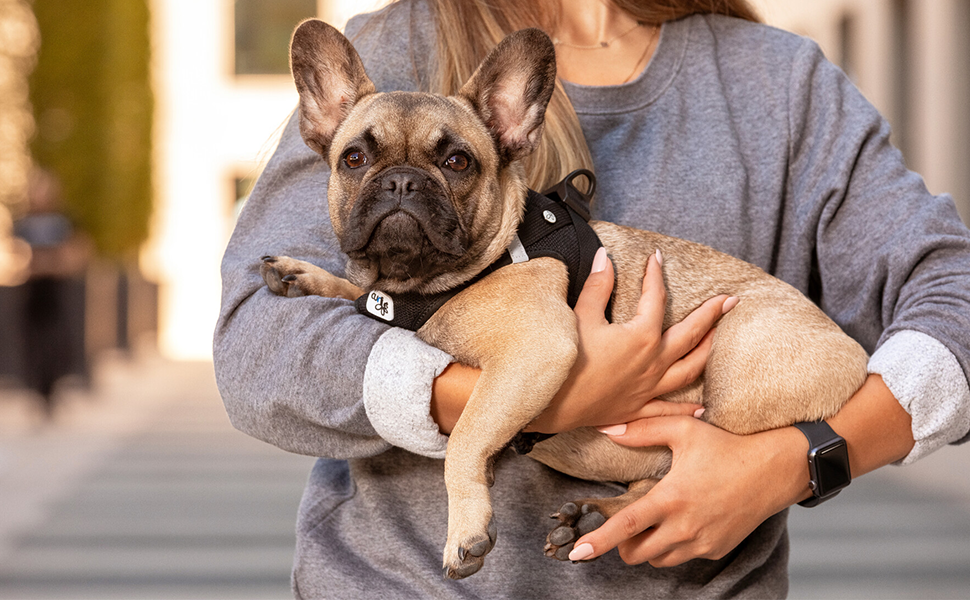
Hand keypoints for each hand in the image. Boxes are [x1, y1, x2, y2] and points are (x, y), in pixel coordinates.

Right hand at [526, 247, 736, 432]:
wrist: (552, 403)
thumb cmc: (566, 361)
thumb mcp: (580, 317)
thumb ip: (599, 287)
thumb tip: (606, 258)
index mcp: (641, 337)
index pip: (655, 298)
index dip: (655, 275)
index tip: (656, 258)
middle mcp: (653, 362)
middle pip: (690, 335)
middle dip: (711, 315)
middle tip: (730, 301)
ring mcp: (649, 387)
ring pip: (689, 370)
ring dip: (706, 353)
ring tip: (717, 340)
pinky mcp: (637, 408)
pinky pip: (670, 409)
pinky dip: (688, 408)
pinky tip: (702, 408)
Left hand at [567, 416, 809, 565]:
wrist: (774, 469)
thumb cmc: (728, 446)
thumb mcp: (684, 430)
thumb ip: (642, 429)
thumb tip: (608, 429)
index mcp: (671, 498)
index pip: (625, 526)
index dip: (598, 541)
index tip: (578, 553)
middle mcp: (685, 526)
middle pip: (636, 553)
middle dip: (622, 544)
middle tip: (626, 522)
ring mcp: (701, 542)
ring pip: (657, 559)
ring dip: (647, 546)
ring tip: (654, 520)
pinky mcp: (715, 549)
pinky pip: (682, 556)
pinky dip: (673, 546)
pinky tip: (682, 521)